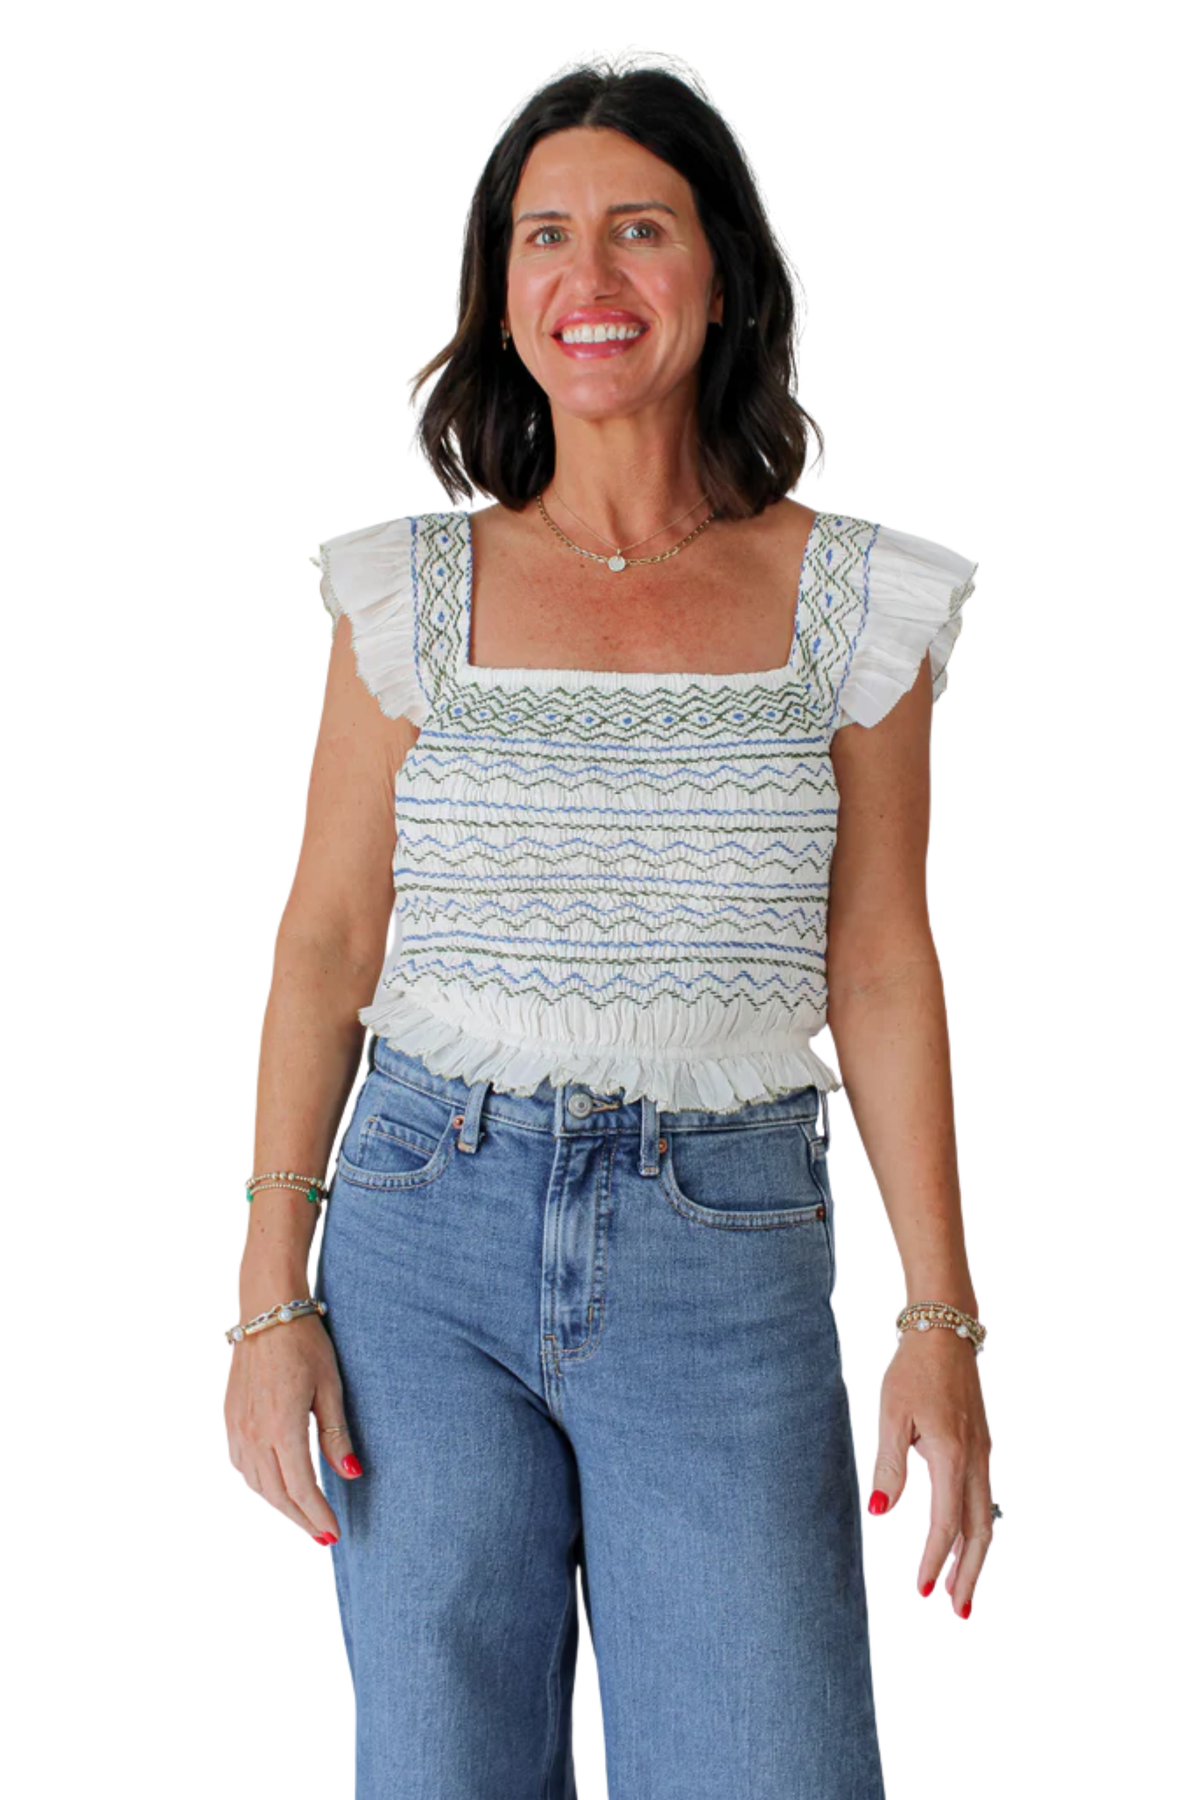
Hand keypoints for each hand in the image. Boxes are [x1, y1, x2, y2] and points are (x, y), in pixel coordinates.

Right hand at [224, 1311, 362, 1543]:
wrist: (267, 1312)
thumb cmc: (305, 1343)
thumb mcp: (331, 1387)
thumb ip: (337, 1435)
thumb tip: (351, 1475)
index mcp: (282, 1427)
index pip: (301, 1488)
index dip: (317, 1515)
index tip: (333, 1533)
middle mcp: (254, 1433)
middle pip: (276, 1494)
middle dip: (301, 1519)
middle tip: (322, 1535)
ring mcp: (237, 1427)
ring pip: (256, 1483)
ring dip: (280, 1504)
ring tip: (304, 1515)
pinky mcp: (230, 1418)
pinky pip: (242, 1465)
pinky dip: (260, 1483)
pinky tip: (275, 1485)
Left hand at [867, 1328, 993, 1616]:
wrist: (945, 1332)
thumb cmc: (913, 1371)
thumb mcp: (891, 1414)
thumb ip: (889, 1465)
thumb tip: (880, 1512)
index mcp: (951, 1455)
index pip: (945, 1524)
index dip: (933, 1560)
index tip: (921, 1591)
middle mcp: (975, 1461)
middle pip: (979, 1532)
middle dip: (968, 1575)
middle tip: (957, 1611)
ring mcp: (983, 1454)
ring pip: (986, 1518)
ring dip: (975, 1557)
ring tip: (959, 1590)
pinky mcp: (982, 1447)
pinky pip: (984, 1500)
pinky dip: (976, 1530)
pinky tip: (964, 1542)